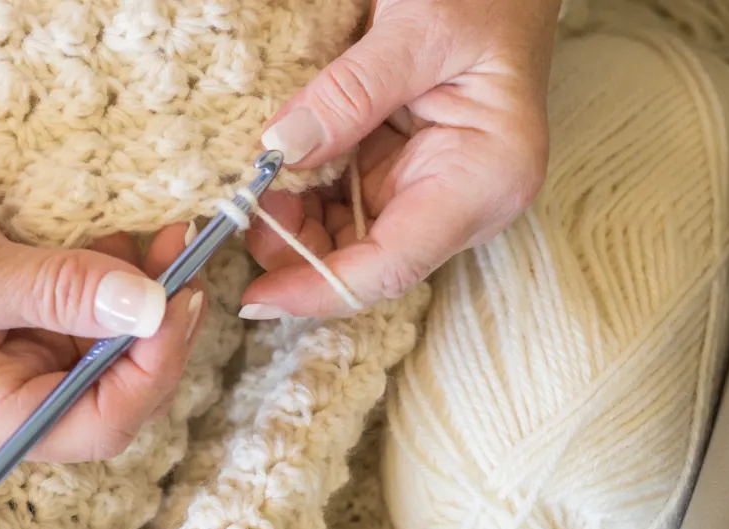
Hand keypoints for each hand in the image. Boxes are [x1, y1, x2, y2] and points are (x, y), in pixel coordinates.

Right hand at [0, 23, 205, 472]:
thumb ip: (56, 291)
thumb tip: (149, 307)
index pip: (90, 426)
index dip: (146, 374)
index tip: (176, 307)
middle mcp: (1, 399)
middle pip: (114, 387)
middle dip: (156, 330)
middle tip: (186, 267)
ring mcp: (20, 352)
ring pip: (116, 342)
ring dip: (150, 296)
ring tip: (173, 239)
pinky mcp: (32, 309)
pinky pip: (99, 304)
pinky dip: (126, 274)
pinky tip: (138, 237)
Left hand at [242, 0, 560, 317]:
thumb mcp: (417, 31)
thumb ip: (350, 93)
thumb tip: (281, 151)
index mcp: (485, 178)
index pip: (393, 265)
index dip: (320, 288)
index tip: (255, 296)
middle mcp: (464, 199)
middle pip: (367, 260)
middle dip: (298, 251)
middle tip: (242, 213)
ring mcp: (433, 187)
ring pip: (349, 237)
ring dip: (296, 223)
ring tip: (255, 184)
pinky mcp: (406, 170)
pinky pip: (347, 202)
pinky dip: (306, 195)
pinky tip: (277, 172)